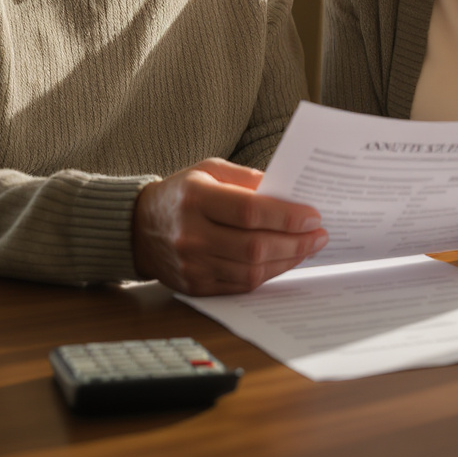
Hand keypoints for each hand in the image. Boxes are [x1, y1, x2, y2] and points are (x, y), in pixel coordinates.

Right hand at [132, 158, 327, 294]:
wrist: (137, 228)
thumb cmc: (181, 193)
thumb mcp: (209, 169)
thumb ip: (246, 178)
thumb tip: (286, 192)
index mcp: (195, 198)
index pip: (248, 212)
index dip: (285, 216)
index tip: (313, 215)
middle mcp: (191, 235)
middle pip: (253, 246)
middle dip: (295, 242)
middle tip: (320, 235)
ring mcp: (192, 265)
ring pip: (250, 272)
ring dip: (287, 261)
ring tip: (308, 248)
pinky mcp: (195, 286)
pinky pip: (240, 286)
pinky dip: (267, 274)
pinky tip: (284, 261)